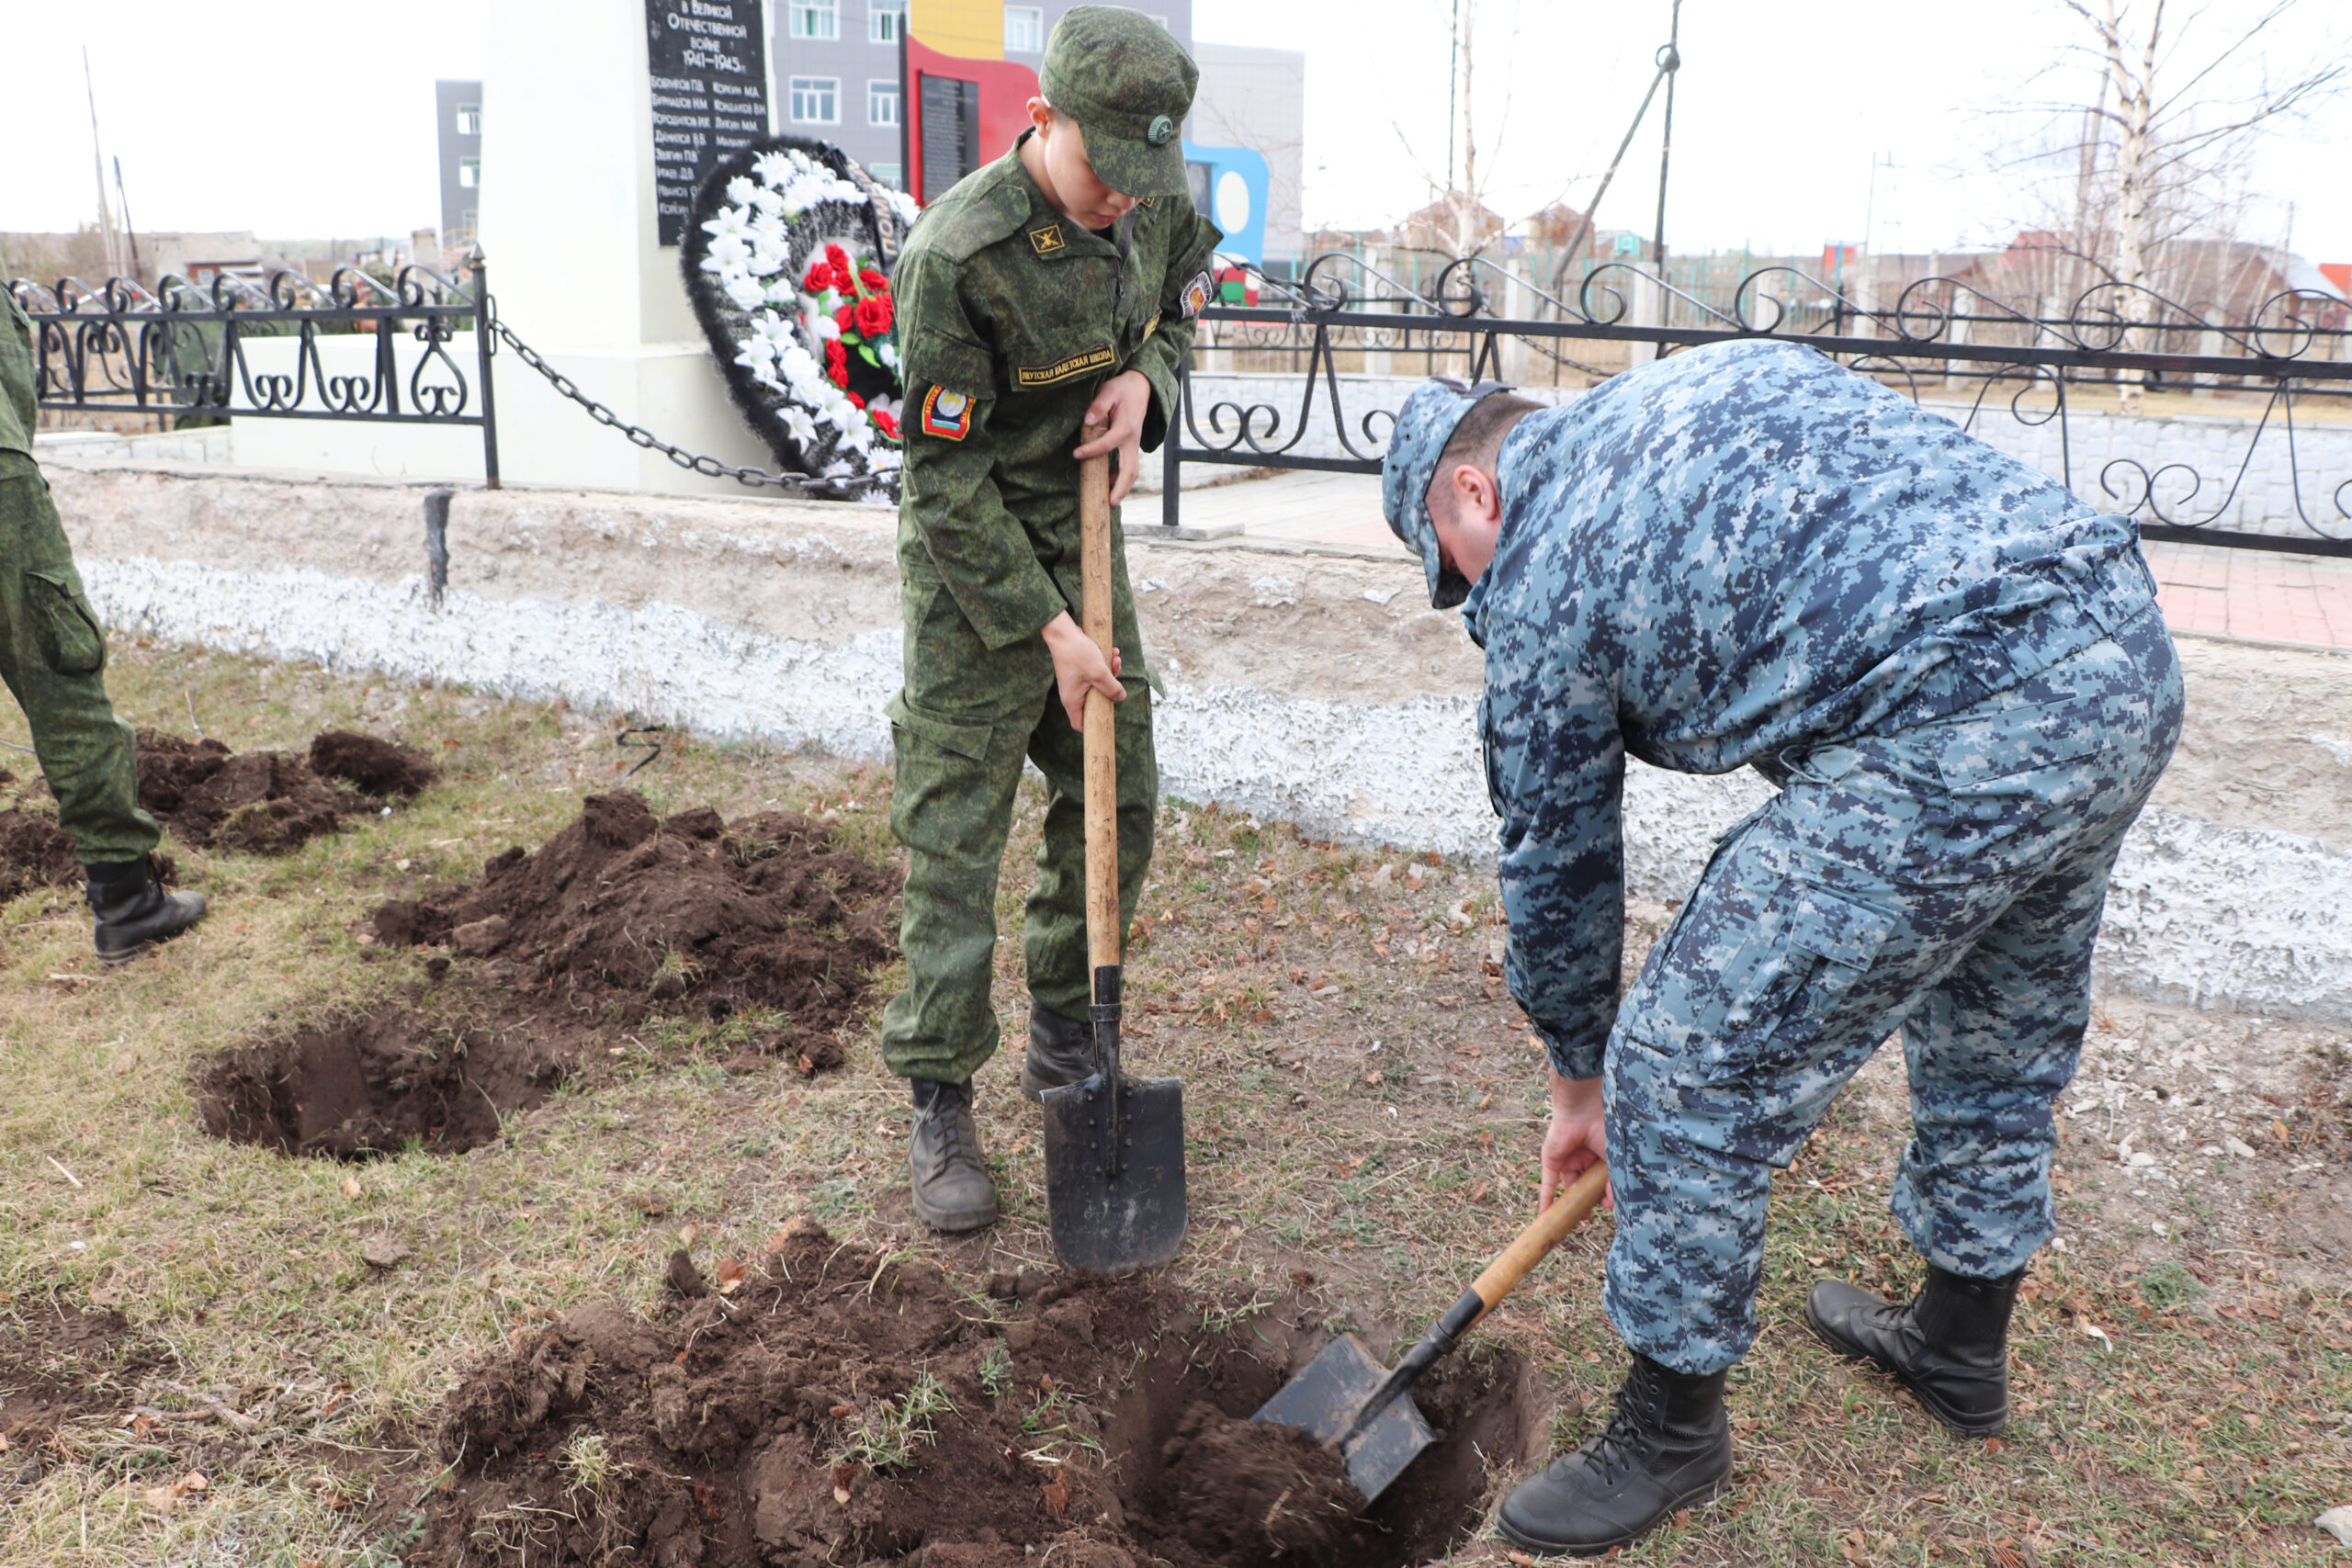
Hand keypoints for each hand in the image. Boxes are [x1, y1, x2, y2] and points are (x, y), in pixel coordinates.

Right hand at [1041, 611, 1124, 731]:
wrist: (1063, 631)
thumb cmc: (1077, 653)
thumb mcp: (1098, 672)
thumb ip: (1112, 687)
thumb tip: (1121, 697)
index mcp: (1072, 700)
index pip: (1080, 724)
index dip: (1093, 725)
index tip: (1107, 718)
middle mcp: (1072, 694)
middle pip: (1094, 703)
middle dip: (1109, 690)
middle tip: (1116, 677)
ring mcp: (1075, 682)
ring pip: (1097, 686)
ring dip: (1109, 674)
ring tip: (1116, 659)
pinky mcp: (1078, 671)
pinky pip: (1094, 674)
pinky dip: (1104, 665)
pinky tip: (1113, 652)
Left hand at [1075, 370, 1152, 505]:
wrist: (1140, 387)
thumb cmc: (1123, 389)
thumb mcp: (1109, 391)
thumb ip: (1099, 405)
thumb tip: (1088, 421)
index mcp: (1125, 427)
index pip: (1108, 445)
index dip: (1091, 451)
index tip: (1076, 455)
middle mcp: (1132, 440)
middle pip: (1131, 470)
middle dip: (1121, 488)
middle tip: (1109, 502)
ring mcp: (1134, 445)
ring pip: (1133, 471)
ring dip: (1123, 487)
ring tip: (1110, 500)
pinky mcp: (1132, 446)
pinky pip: (1129, 466)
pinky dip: (1121, 477)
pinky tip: (1108, 480)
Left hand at [1541, 1067, 1612, 1213]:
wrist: (1583, 1109)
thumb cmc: (1603, 1127)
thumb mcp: (1612, 1158)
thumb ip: (1611, 1181)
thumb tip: (1612, 1204)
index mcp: (1599, 1154)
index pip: (1601, 1180)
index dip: (1605, 1195)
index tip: (1610, 1206)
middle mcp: (1583, 1157)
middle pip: (1585, 1185)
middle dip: (1589, 1201)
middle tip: (1592, 1216)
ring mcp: (1567, 1159)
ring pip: (1569, 1186)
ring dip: (1572, 1203)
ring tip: (1581, 1219)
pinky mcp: (1552, 1161)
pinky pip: (1549, 1183)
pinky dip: (1547, 1198)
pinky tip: (1545, 1214)